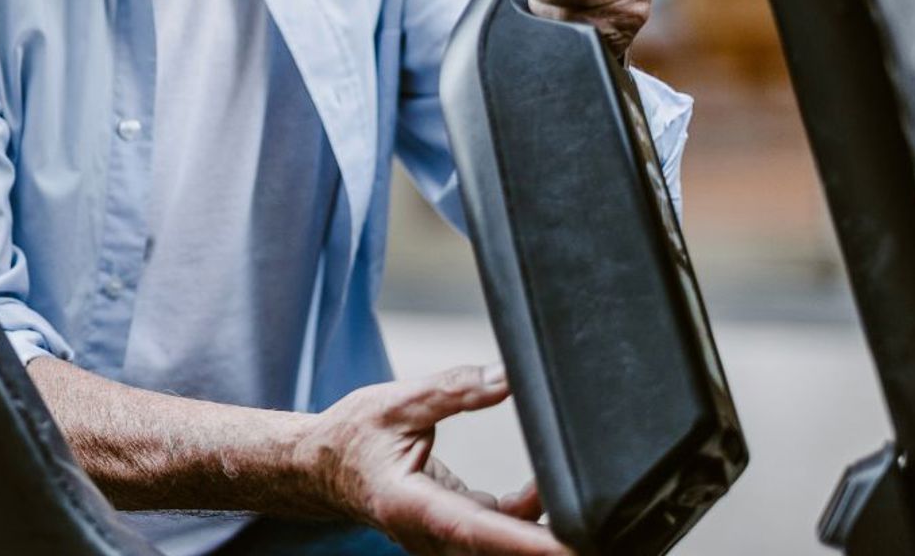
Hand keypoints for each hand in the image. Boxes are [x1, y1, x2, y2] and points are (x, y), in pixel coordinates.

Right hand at [297, 365, 564, 555]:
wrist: (319, 466)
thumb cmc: (350, 438)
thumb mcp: (397, 402)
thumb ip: (455, 390)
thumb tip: (508, 376)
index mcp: (410, 505)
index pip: (477, 529)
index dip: (525, 541)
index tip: (568, 545)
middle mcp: (428, 536)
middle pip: (498, 550)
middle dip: (547, 539)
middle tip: (595, 520)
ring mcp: (442, 542)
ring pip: (502, 548)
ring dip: (540, 525)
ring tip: (568, 492)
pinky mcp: (455, 536)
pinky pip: (501, 536)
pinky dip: (527, 516)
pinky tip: (540, 486)